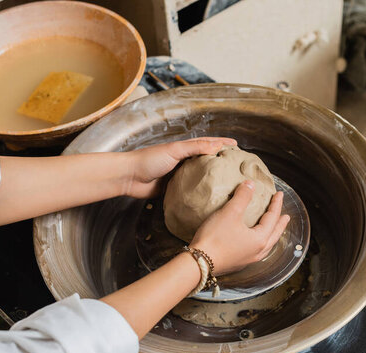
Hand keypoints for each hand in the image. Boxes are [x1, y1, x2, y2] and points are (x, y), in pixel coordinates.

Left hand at [122, 137, 236, 197]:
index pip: (208, 143)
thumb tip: (216, 146)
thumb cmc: (149, 160)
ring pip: (200, 175)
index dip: (222, 144)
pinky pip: (191, 189)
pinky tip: (210, 195)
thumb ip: (194, 148)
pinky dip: (201, 190)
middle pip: (206, 159)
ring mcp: (179, 175)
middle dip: (221, 160)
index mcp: (184, 148)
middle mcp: (183, 160)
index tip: (236, 146)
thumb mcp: (174, 150)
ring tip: (228, 180)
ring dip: (213, 176)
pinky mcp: (175, 189)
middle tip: (236, 164)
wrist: (129, 177)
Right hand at [190, 181, 289, 275]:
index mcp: (260, 239)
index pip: (272, 218)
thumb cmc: (215, 238)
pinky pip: (256, 252)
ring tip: (273, 230)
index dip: (276, 205)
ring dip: (272, 236)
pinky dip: (261, 243)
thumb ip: (242, 197)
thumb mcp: (230, 213)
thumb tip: (251, 184)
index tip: (279, 194)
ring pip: (267, 246)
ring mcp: (248, 260)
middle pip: (274, 235)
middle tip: (286, 217)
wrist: (199, 264)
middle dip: (280, 224)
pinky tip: (253, 242)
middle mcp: (258, 251)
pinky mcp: (238, 263)